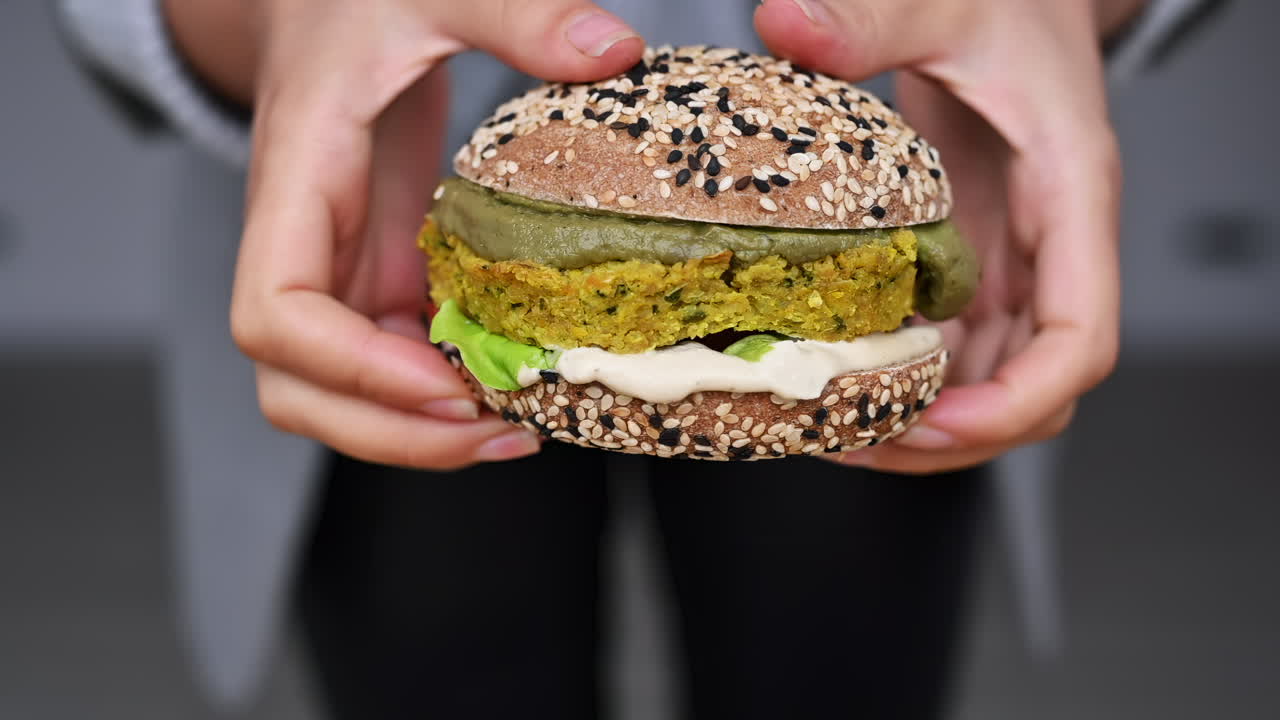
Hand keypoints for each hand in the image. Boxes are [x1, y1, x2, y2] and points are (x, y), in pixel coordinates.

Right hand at [180, 0, 644, 467]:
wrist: (326, 8)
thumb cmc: (358, 0)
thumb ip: (514, 14)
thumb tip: (612, 50)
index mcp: (295, 188)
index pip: (275, 315)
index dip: (353, 368)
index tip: (446, 378)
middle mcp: (303, 250)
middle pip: (299, 388)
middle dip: (392, 430)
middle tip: (499, 430)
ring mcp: (339, 273)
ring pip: (339, 395)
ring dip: (416, 431)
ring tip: (515, 427)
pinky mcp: (377, 278)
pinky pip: (393, 365)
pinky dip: (441, 396)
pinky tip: (513, 392)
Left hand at [755, 0, 1130, 472]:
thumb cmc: (1010, 2)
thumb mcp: (946, 1)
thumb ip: (873, 18)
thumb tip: (791, 23)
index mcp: (1070, 196)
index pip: (1080, 338)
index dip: (1017, 401)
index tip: (940, 424)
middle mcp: (1049, 246)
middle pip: (1035, 387)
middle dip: (957, 434)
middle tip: (863, 441)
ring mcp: (1012, 260)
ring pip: (992, 378)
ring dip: (927, 418)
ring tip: (839, 427)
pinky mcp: (976, 260)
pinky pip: (955, 345)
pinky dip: (907, 376)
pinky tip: (845, 376)